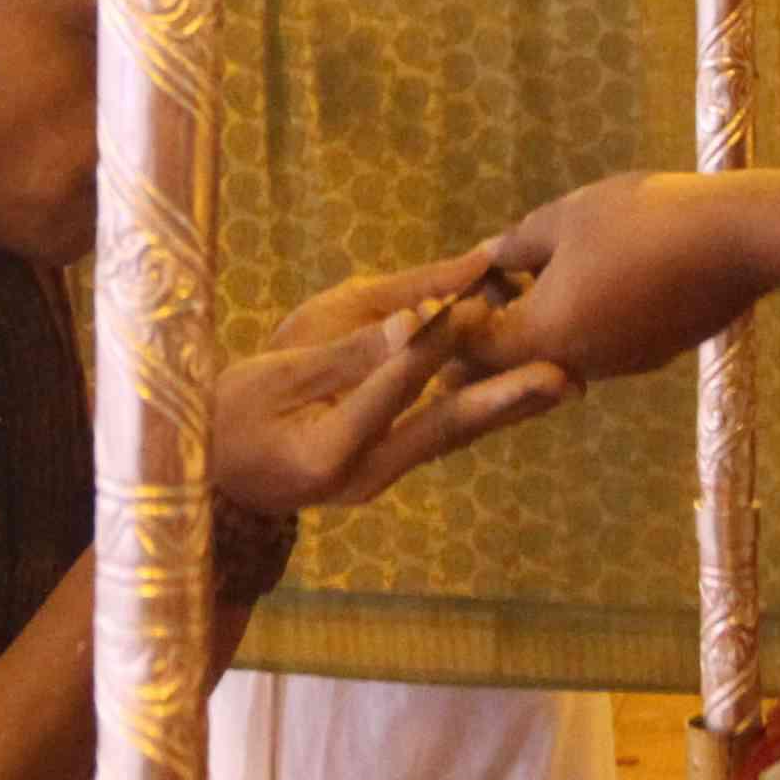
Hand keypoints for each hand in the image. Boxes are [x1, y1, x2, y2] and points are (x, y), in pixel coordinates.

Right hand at [212, 242, 575, 517]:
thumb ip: (347, 356)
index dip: (437, 341)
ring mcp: (382, 477)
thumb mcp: (274, 378)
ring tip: (565, 380)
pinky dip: (480, 405)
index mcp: (328, 454)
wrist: (214, 476)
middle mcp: (366, 477)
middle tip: (565, 375)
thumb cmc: (230, 417)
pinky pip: (441, 433)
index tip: (481, 302)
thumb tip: (411, 324)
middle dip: (507, 398)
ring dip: (508, 406)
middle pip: (446, 428)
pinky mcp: (391, 467)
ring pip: (453, 434)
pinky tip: (521, 388)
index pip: (394, 389)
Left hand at [464, 175, 766, 385]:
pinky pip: (599, 347)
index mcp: (543, 335)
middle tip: (492, 283)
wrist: (736, 241)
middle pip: (513, 364)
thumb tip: (487, 258)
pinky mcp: (653, 354)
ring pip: (559, 356)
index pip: (472, 354)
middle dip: (496, 329)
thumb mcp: (564, 218)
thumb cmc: (640, 220)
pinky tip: (593, 278)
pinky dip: (583, 323)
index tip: (456, 290)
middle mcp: (577, 364)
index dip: (455, 326)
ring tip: (537, 274)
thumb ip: (516, 245)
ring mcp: (620, 364)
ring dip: (541, 325)